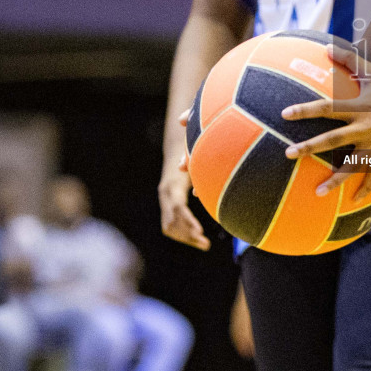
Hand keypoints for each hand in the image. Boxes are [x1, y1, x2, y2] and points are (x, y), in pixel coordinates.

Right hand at [159, 124, 210, 249]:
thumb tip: (188, 126)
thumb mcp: (194, 145)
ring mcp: (165, 201)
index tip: (200, 232)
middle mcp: (166, 194)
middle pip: (171, 221)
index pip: (178, 207)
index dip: (188, 221)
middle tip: (204, 243)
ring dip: (186, 236)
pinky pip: (171, 225)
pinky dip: (184, 233)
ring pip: (169, 226)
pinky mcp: (169, 205)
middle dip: (186, 233)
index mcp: (173, 184)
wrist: (177, 150)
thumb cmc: (192, 146)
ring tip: (205, 245)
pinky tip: (201, 238)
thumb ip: (194, 138)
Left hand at [280, 45, 370, 201]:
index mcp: (359, 107)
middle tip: (288, 154)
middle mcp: (365, 127)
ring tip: (317, 191)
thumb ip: (349, 60)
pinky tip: (353, 201)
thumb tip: (326, 46)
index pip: (327, 108)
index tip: (284, 114)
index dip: (306, 110)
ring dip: (335, 180)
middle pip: (333, 140)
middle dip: (309, 147)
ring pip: (352, 165)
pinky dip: (365, 188)